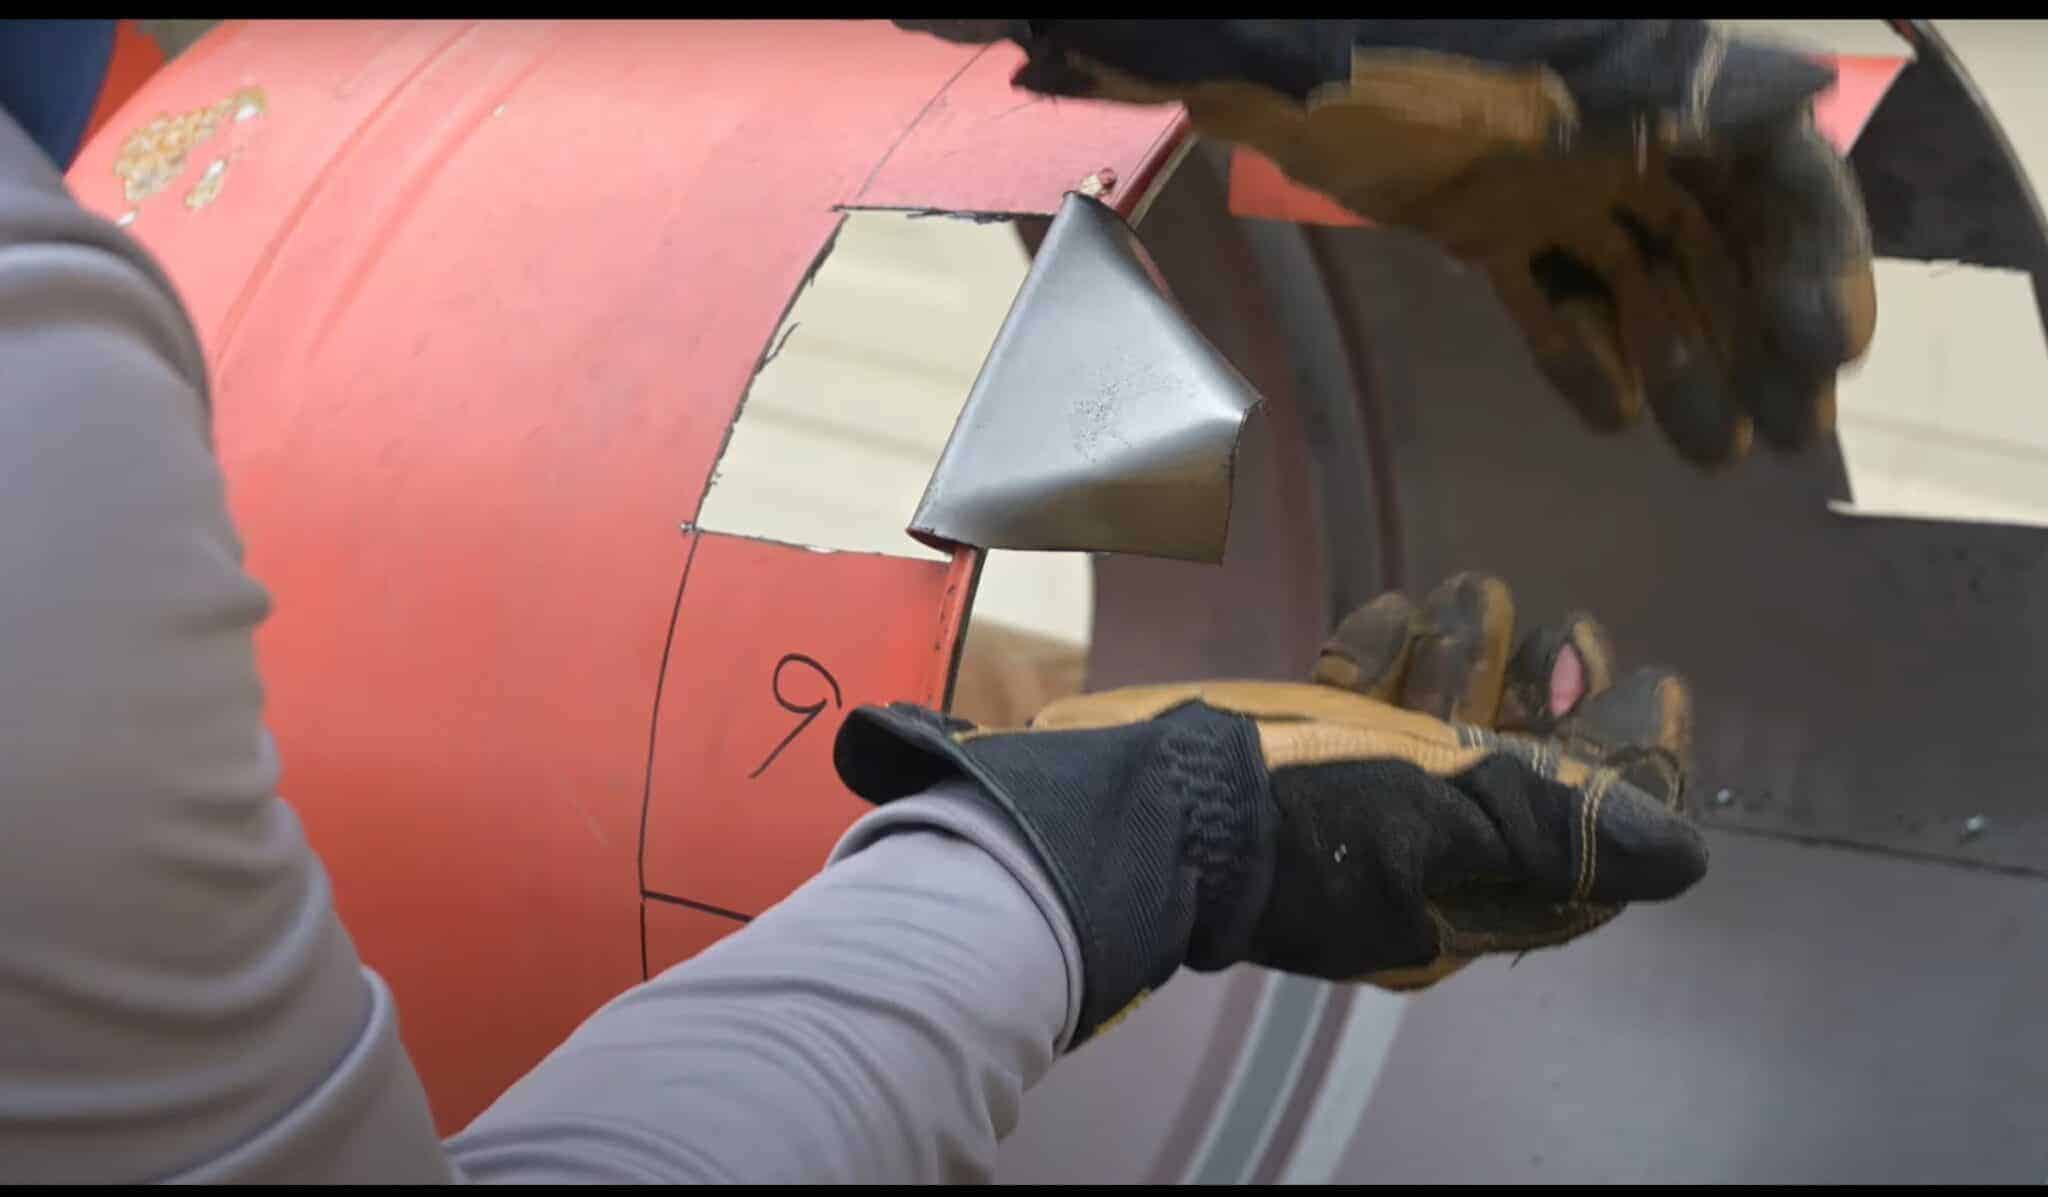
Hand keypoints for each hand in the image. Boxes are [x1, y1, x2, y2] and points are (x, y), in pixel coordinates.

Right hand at [834, 572, 1704, 1043]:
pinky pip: (1361, 700)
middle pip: (1517, 774)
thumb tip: (1684, 851)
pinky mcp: (1287, 753)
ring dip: (1473, 655)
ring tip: (1478, 592)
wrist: (1128, 799)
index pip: (1580, 846)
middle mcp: (1412, 858)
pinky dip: (1387, 652)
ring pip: (1441, 723)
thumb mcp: (1439, 816)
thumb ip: (1561, 825)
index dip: (1633, 768)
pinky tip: (1393, 610)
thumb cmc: (1295, 810)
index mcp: (1460, 897)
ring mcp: (1346, 803)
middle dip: (1552, 695)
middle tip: (1574, 627)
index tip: (1659, 684)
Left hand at [894, 20, 1876, 469]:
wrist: (1273, 52)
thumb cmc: (1403, 45)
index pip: (1772, 164)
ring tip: (1708, 454)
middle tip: (1782, 438)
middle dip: (1755, 333)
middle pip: (1717, 235)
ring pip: (1637, 275)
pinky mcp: (1474, 219)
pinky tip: (1609, 420)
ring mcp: (1542, 175)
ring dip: (1680, 359)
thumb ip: (1666, 84)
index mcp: (1653, 74)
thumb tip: (1803, 97)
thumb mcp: (1553, 59)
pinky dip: (1575, 353)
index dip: (1811, 254)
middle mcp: (1614, 123)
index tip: (1820, 352)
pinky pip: (1543, 292)